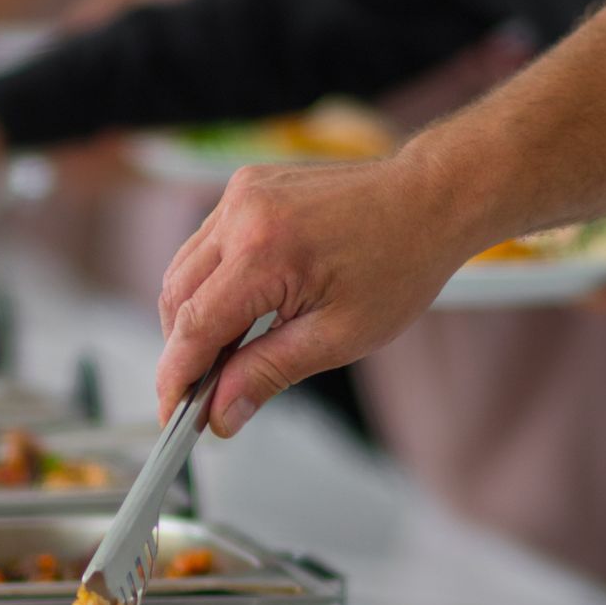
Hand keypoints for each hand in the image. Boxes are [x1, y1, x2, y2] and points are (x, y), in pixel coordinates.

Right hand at [156, 154, 489, 435]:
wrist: (431, 199)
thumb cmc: (401, 261)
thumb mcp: (339, 336)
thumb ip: (267, 374)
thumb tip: (221, 414)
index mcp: (265, 251)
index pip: (193, 328)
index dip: (175, 379)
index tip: (174, 415)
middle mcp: (242, 214)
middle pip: (175, 299)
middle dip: (182, 353)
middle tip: (203, 395)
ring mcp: (240, 195)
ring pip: (181, 272)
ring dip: (191, 319)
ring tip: (225, 356)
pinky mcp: (244, 189)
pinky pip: (203, 247)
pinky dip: (208, 285)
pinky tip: (236, 311)